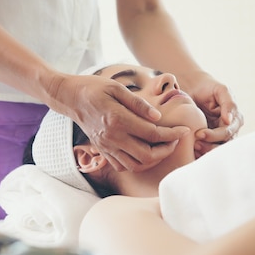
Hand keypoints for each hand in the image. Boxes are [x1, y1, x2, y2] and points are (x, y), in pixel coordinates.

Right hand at [65, 75, 189, 171]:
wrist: (70, 98)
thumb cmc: (95, 88)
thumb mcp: (117, 88)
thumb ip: (138, 104)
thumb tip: (158, 117)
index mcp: (118, 120)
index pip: (152, 133)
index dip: (172, 134)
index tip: (184, 130)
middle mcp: (113, 137)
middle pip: (147, 155)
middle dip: (166, 150)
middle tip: (174, 140)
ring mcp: (106, 147)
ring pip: (135, 165)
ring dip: (153, 160)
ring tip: (162, 147)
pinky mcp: (103, 150)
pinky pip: (122, 166)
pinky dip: (137, 163)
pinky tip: (144, 152)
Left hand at [186, 73, 243, 156]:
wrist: (197, 90)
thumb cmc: (210, 88)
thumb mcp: (221, 90)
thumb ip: (228, 104)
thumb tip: (228, 121)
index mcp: (236, 119)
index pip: (227, 133)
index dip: (214, 135)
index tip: (199, 134)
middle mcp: (231, 130)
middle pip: (223, 145)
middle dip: (209, 146)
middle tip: (195, 145)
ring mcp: (221, 137)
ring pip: (217, 150)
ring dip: (206, 152)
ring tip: (193, 148)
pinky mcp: (211, 140)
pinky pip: (208, 151)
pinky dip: (201, 154)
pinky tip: (193, 153)